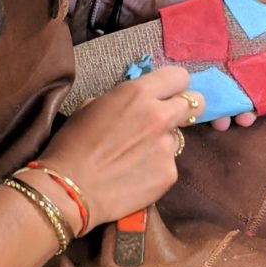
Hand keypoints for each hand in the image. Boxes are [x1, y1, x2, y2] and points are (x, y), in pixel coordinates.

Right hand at [40, 67, 205, 227]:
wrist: (69, 189)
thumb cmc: (73, 144)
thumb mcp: (93, 106)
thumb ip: (125, 99)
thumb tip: (139, 102)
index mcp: (139, 93)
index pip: (180, 77)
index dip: (175, 85)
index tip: (169, 93)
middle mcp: (160, 116)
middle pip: (196, 102)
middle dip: (183, 109)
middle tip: (166, 119)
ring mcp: (167, 147)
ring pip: (179, 136)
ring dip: (164, 141)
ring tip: (137, 154)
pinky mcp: (169, 174)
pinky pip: (170, 164)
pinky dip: (157, 167)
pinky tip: (135, 174)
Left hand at [154, 0, 265, 130]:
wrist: (149, 8)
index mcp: (250, 40)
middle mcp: (237, 61)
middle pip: (263, 90)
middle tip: (261, 111)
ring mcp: (217, 76)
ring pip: (239, 103)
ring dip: (245, 115)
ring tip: (241, 118)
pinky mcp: (196, 85)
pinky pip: (210, 106)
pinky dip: (217, 117)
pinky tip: (217, 120)